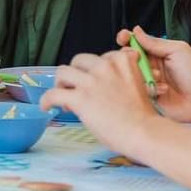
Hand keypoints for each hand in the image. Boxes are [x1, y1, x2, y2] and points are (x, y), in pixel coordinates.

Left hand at [40, 49, 159, 152]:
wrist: (144, 132)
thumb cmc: (143, 116)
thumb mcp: (138, 85)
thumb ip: (121, 77)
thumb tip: (103, 83)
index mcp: (121, 60)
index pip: (100, 58)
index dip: (94, 71)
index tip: (94, 83)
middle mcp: (105, 66)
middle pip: (79, 60)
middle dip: (76, 73)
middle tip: (76, 89)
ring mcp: (91, 81)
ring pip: (63, 71)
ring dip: (61, 83)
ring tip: (63, 97)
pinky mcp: (80, 98)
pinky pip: (53, 93)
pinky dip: (46, 99)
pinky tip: (46, 106)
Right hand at [118, 27, 190, 122]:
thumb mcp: (178, 50)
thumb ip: (155, 43)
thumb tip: (135, 30)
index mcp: (156, 53)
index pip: (135, 43)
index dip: (125, 38)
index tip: (122, 38)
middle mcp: (149, 66)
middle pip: (127, 58)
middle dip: (131, 57)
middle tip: (140, 60)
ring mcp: (148, 82)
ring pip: (131, 74)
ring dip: (144, 74)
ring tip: (160, 78)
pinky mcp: (148, 97)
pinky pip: (138, 91)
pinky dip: (150, 88)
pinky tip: (163, 90)